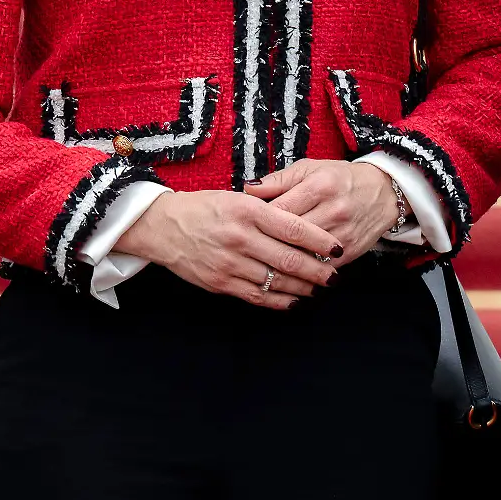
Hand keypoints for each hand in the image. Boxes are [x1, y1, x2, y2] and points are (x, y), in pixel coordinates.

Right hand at [116, 189, 343, 308]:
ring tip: (319, 288)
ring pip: (276, 280)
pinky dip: (279, 301)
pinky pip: (257, 296)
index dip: (320, 241)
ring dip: (302, 287)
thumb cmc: (204, 208)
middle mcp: (241, 237)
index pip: (294, 228)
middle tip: (335, 275)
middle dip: (318, 270)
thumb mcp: (238, 198)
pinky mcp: (220, 283)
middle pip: (289, 259)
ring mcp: (230, 263)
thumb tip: (303, 223)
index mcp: (249, 211)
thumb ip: (269, 209)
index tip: (337, 248)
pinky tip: (294, 301)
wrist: (163, 227)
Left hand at [245, 160, 399, 265]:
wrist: (384, 192)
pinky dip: (303, 271)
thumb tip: (247, 190)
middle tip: (249, 249)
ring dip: (283, 262)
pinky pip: (320, 267)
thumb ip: (278, 180)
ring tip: (263, 264)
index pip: (280, 210)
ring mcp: (343, 233)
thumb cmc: (340, 178)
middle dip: (266, 244)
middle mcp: (333, 209)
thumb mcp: (310, 169)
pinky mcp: (351, 251)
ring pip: (304, 255)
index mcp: (319, 185)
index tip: (245, 227)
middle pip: (290, 236)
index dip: (258, 221)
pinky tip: (288, 273)